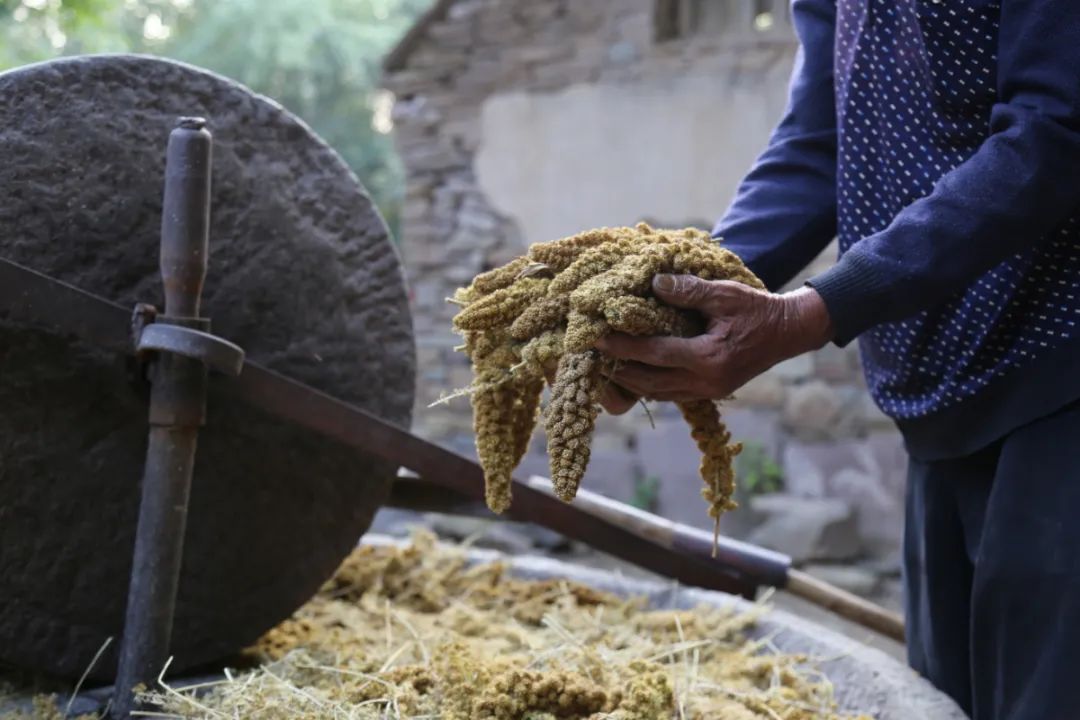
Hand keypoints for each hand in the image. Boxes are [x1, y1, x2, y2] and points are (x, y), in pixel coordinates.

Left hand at [595, 274, 833, 403]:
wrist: (789, 333)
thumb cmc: (758, 309)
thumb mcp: (726, 294)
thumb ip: (689, 290)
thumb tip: (654, 283)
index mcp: (710, 358)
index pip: (655, 354)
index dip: (623, 347)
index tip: (597, 337)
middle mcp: (706, 382)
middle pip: (649, 382)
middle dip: (617, 369)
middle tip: (590, 354)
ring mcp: (708, 392)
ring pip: (657, 393)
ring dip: (629, 381)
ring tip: (603, 364)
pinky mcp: (708, 392)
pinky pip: (669, 393)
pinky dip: (647, 384)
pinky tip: (629, 371)